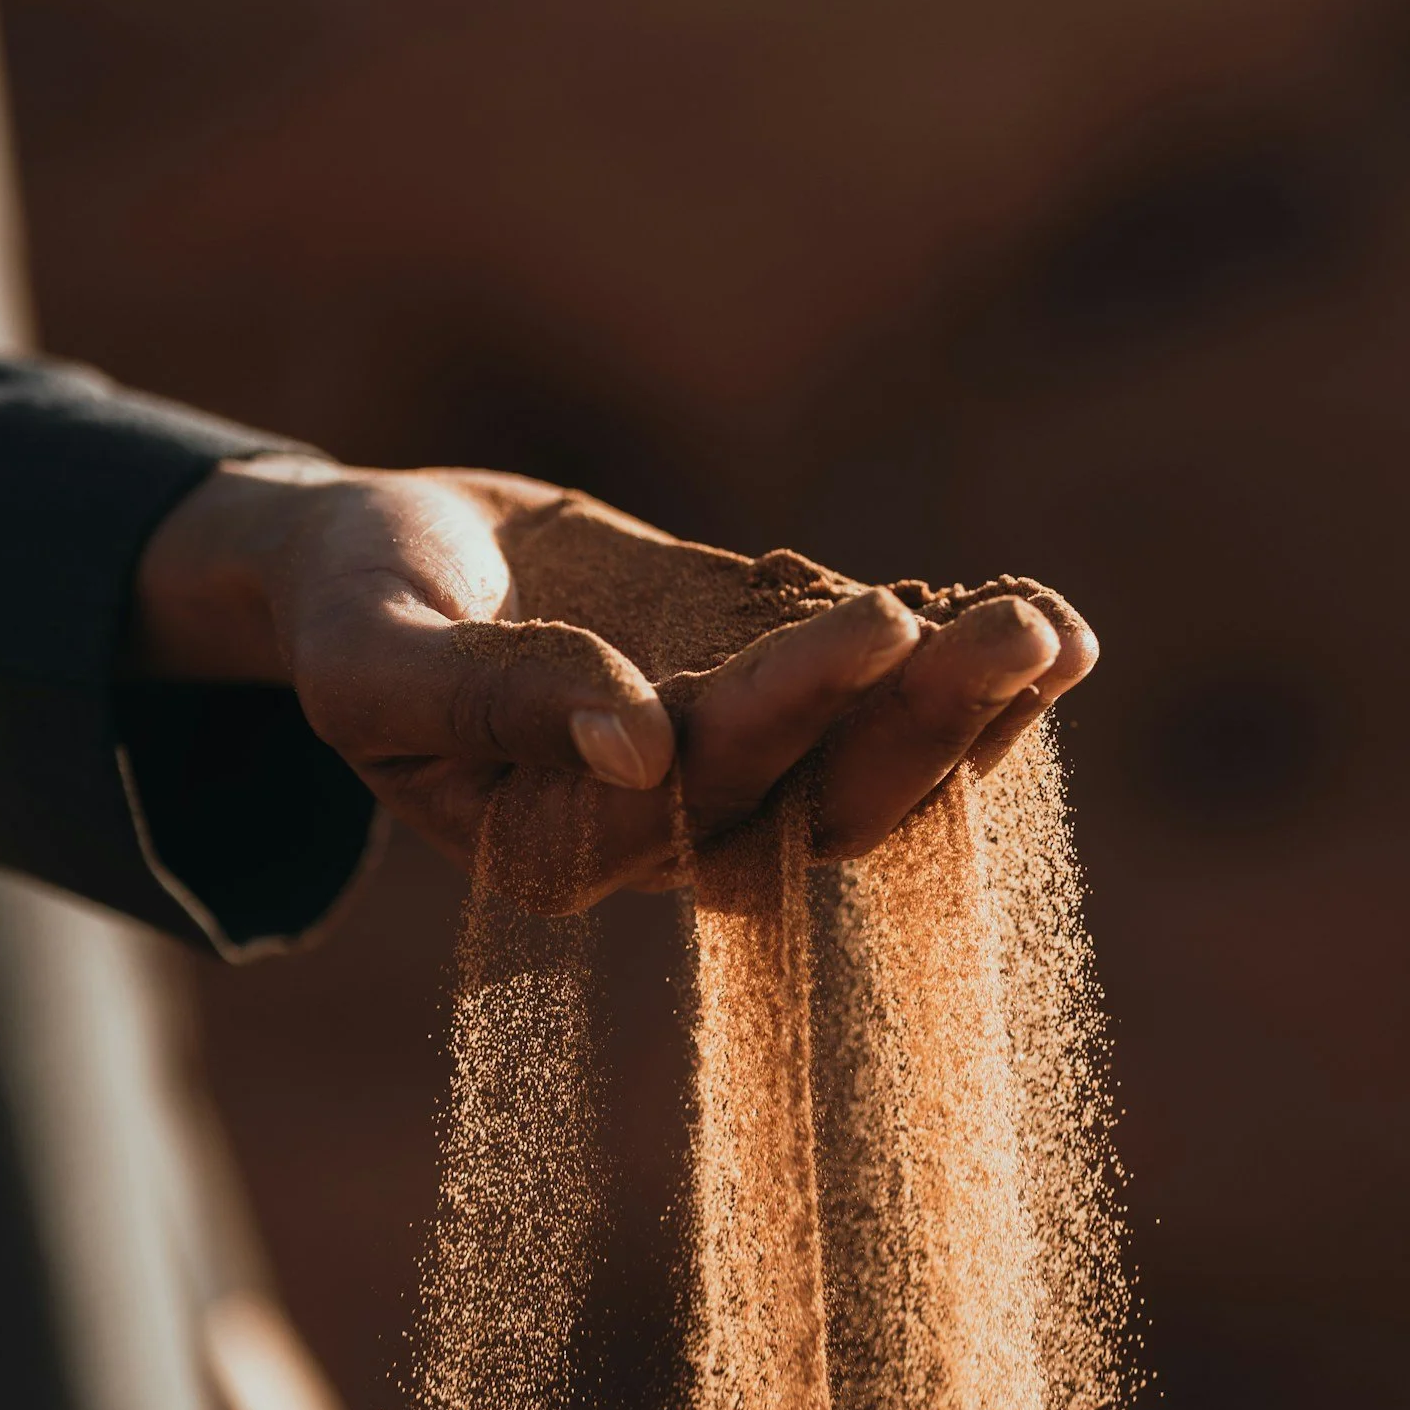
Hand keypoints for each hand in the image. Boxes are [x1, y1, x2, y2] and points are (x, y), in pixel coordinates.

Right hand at [134, 459, 1096, 911]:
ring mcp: (734, 771)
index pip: (697, 797)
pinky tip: (1047, 623)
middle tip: (1016, 629)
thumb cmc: (355, 612)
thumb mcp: (378, 657)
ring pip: (875, 777)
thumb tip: (637, 744)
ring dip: (970, 711)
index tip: (871, 619)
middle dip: (923, 720)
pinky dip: (964, 674)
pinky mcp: (774, 696)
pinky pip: (884, 710)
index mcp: (561, 852)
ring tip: (1054, 630)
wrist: (389, 556)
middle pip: (817, 807)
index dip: (790, 712)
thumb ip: (490, 700)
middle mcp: (667, 838)